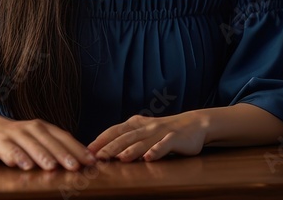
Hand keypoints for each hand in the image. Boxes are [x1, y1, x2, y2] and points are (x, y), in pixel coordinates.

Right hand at [0, 117, 96, 170]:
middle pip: (48, 141)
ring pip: (28, 144)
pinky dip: (15, 156)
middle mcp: (29, 129)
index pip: (63, 137)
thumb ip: (57, 148)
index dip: (77, 148)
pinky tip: (22, 165)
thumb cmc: (18, 140)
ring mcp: (12, 134)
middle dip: (62, 154)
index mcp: (42, 128)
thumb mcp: (38, 141)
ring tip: (51, 167)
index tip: (90, 161)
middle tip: (74, 166)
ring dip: (40, 155)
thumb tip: (86, 161)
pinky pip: (7, 149)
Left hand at [88, 111, 207, 161]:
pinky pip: (164, 145)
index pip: (114, 131)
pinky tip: (149, 157)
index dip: (101, 140)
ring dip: (131, 150)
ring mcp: (160, 132)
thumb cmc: (164, 131)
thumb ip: (127, 138)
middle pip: (125, 137)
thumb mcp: (144, 131)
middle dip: (110, 147)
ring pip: (143, 141)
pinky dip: (156, 150)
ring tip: (119, 158)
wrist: (194, 123)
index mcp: (135, 123)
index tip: (87, 150)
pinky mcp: (175, 138)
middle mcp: (146, 127)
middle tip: (97, 157)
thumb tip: (104, 150)